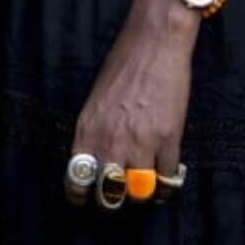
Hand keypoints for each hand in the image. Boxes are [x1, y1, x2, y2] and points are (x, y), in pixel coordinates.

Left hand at [66, 0, 199, 206]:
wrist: (154, 43)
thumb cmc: (123, 65)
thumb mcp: (96, 100)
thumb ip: (95, 132)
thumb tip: (97, 162)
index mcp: (87, 129)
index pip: (75, 179)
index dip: (79, 197)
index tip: (85, 201)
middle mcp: (111, 140)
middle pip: (108, 195)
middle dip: (112, 202)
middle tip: (118, 199)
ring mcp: (141, 142)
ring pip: (139, 192)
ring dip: (141, 194)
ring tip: (144, 189)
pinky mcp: (168, 139)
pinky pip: (167, 179)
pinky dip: (166, 185)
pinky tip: (165, 179)